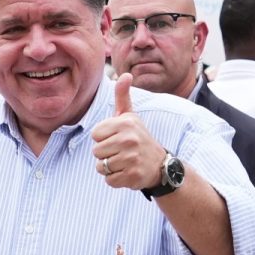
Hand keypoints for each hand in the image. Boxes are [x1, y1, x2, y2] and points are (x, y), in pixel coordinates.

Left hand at [91, 73, 164, 189]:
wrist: (160, 164)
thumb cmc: (138, 137)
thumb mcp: (130, 116)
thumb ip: (122, 96)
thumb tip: (125, 74)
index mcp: (125, 123)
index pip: (95, 134)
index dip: (103, 138)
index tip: (117, 138)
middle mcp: (129, 139)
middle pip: (96, 151)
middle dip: (105, 154)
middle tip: (121, 152)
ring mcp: (132, 158)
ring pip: (101, 166)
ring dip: (109, 167)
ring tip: (124, 162)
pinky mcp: (133, 176)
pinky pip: (109, 180)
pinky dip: (115, 179)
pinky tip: (127, 172)